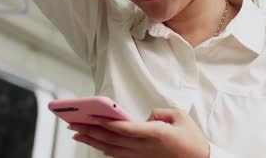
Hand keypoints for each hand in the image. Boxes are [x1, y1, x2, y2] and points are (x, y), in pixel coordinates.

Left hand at [69, 108, 209, 157]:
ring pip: (111, 150)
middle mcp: (144, 147)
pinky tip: (96, 144)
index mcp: (154, 134)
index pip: (124, 128)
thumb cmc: (191, 140)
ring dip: (93, 142)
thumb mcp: (180, 116)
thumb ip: (160, 111)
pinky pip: (119, 156)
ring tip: (78, 134)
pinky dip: (104, 150)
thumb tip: (145, 115)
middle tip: (74, 124)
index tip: (91, 116)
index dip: (106, 122)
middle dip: (91, 131)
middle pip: (111, 140)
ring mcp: (142, 157)